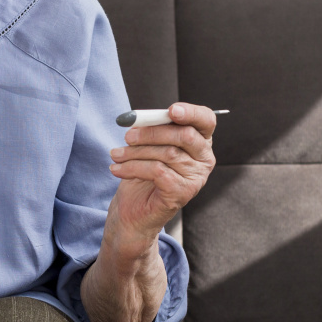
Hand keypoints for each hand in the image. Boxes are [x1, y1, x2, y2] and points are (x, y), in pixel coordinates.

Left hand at [106, 102, 217, 250]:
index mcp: (200, 141)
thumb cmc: (143, 173)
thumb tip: (138, 119)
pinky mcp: (183, 192)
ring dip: (135, 152)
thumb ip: (152, 129)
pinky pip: (157, 171)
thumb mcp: (148, 146)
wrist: (134, 210)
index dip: (191, 113)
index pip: (206, 120)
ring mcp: (196, 177)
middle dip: (152, 132)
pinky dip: (133, 167)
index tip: (172, 110)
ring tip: (115, 155)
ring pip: (167, 153)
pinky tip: (117, 169)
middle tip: (127, 136)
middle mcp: (204, 159)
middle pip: (185, 135)